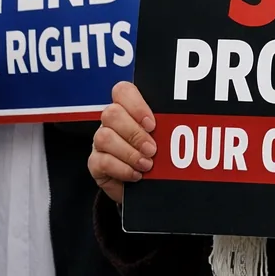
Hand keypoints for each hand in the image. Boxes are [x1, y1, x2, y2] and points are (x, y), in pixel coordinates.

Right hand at [89, 81, 156, 203]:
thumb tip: (179, 123)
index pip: (122, 91)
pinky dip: (122, 169)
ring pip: (104, 137)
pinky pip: (102, 162)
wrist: (142, 185)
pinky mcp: (95, 163)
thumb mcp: (161, 138)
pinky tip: (136, 174)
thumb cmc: (154, 156)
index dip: (136, 105)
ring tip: (147, 164)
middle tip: (152, 149)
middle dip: (135, 133)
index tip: (152, 124)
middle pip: (112, 113)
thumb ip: (164, 126)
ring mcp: (100, 142)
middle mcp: (111, 122)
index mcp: (127, 108)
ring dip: (129, 153)